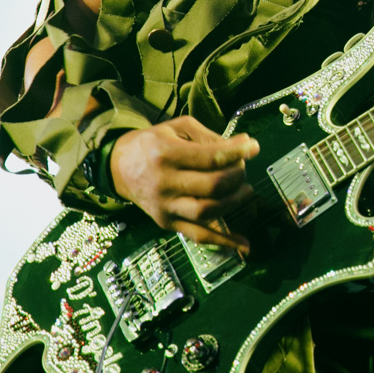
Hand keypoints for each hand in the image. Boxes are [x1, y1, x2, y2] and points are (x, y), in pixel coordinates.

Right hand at [110, 116, 259, 252]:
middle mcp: (164, 183)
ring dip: (235, 201)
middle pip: (212, 185)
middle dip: (237, 175)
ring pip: (207, 211)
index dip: (238, 152)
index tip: (253, 147)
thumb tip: (245, 144)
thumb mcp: (178, 128)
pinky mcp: (167, 223)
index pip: (211, 157)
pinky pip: (198, 236)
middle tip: (243, 168)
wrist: (119, 168)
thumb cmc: (153, 144)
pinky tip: (244, 244)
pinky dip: (224, 241)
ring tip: (245, 189)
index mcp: (166, 154)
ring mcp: (165, 207)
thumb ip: (210, 136)